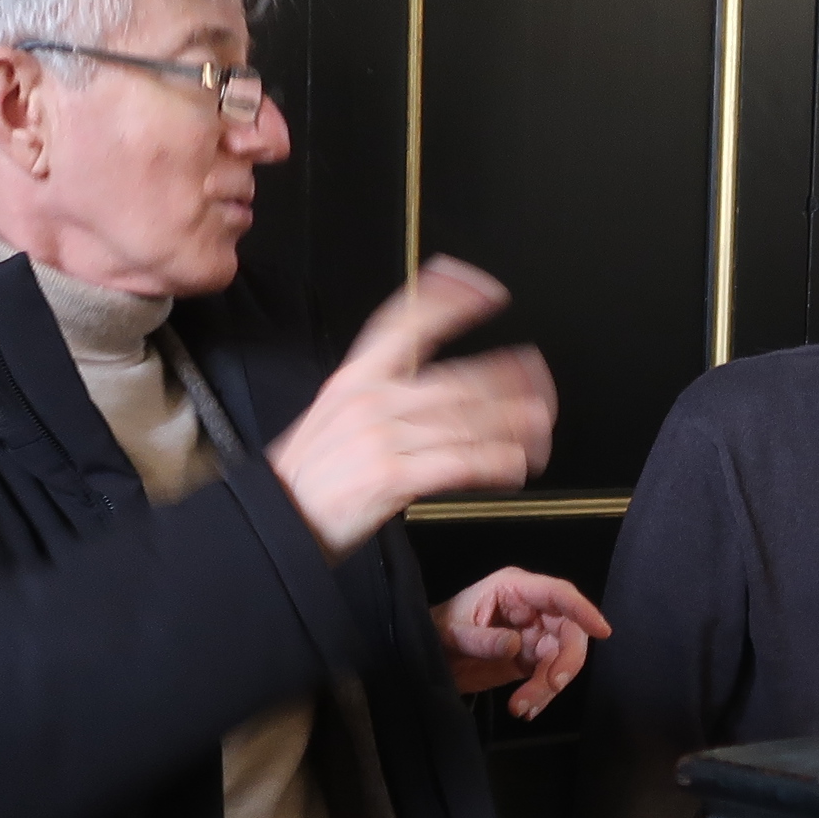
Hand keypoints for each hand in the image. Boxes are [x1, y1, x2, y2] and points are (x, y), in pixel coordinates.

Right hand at [265, 259, 556, 558]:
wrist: (277, 526)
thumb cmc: (310, 479)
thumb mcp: (335, 419)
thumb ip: (386, 400)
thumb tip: (447, 395)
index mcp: (355, 380)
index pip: (404, 324)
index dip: (448, 301)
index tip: (488, 291)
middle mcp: (371, 401)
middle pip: (456, 380)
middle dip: (508, 380)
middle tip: (541, 384)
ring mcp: (382, 438)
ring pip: (466, 423)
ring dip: (512, 427)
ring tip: (540, 430)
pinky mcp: (392, 476)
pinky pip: (459, 464)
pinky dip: (495, 465)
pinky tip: (515, 467)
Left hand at [436, 568, 608, 719]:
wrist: (425, 657)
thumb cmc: (436, 631)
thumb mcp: (452, 632)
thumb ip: (481, 639)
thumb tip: (516, 645)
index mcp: (514, 590)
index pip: (557, 594)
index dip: (582, 610)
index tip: (602, 631)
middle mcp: (531, 609)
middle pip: (569, 630)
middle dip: (566, 661)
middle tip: (552, 685)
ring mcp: (534, 634)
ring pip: (561, 658)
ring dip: (549, 685)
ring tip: (521, 707)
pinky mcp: (530, 659)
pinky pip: (549, 675)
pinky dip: (542, 694)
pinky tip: (525, 709)